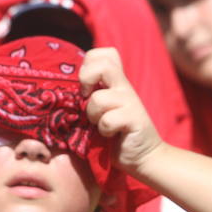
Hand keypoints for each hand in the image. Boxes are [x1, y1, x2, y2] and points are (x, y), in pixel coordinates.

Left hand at [82, 47, 165, 175]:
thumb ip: (93, 94)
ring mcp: (131, 103)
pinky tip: (111, 136)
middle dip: (86, 79)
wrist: (143, 158)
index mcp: (117, 83)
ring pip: (98, 99)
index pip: (104, 54)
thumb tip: (68, 87)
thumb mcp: (104, 110)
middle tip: (86, 97)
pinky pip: (108, 120)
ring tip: (100, 125)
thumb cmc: (118, 135)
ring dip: (93, 115)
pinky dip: (104, 131)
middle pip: (104, 64)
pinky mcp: (134, 119)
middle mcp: (124, 88)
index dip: (89, 64)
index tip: (85, 86)